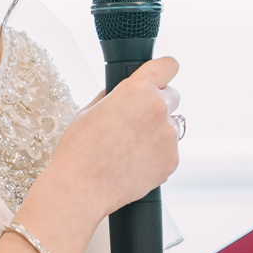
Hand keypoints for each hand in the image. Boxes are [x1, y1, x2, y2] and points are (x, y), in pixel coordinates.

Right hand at [45, 57, 180, 214]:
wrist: (81, 187)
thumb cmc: (79, 149)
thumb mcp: (90, 110)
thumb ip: (115, 96)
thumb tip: (124, 93)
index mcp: (137, 89)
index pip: (167, 66)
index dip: (164, 70)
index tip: (162, 76)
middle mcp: (158, 108)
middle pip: (172, 96)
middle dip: (158, 104)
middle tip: (137, 120)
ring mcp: (167, 136)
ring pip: (171, 125)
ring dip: (158, 131)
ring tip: (131, 147)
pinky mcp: (171, 160)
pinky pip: (169, 150)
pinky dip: (157, 155)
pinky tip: (134, 163)